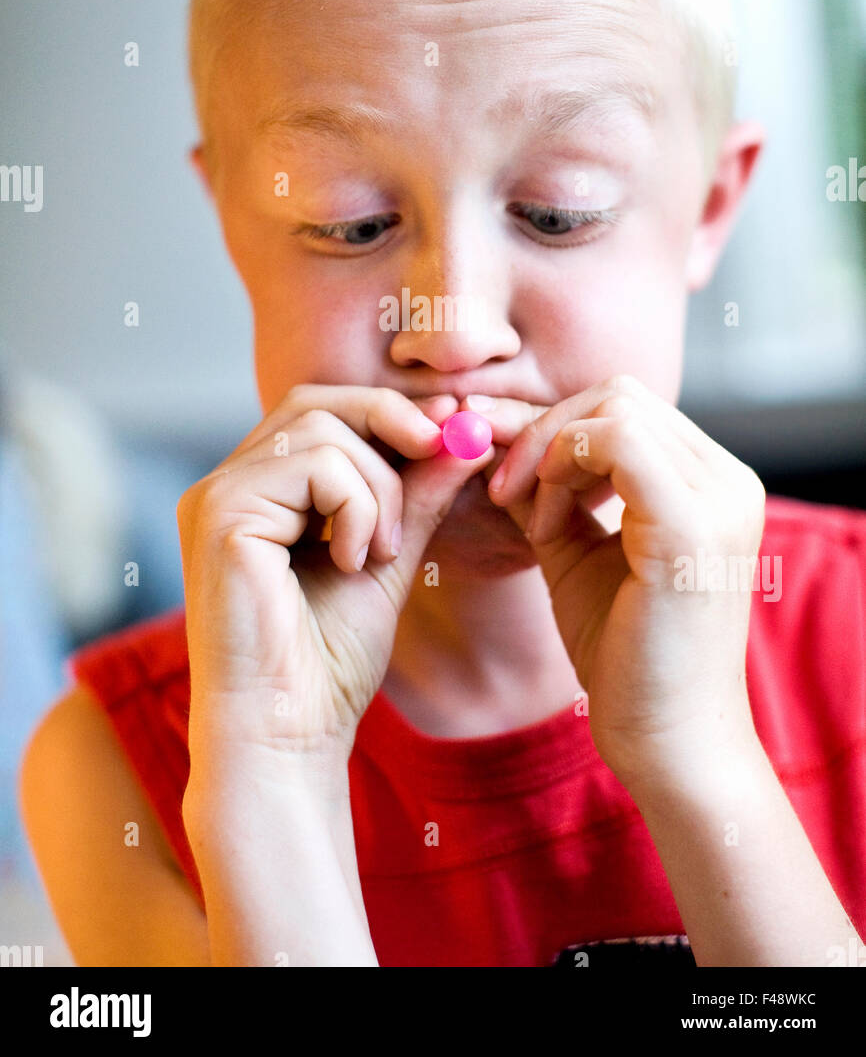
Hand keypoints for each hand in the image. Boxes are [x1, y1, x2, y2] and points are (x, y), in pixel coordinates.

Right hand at [177, 385, 492, 773]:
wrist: (287, 735)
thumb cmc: (327, 663)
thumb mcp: (386, 560)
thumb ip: (414, 498)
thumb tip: (460, 435)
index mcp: (258, 493)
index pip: (320, 412)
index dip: (387, 411)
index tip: (450, 425)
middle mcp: (227, 485)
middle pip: (315, 402)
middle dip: (390, 421)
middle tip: (441, 450)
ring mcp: (216, 495)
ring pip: (321, 430)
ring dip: (378, 485)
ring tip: (381, 551)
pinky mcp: (220, 512)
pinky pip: (314, 466)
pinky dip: (355, 506)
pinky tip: (352, 561)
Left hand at [480, 375, 764, 789]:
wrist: (665, 740)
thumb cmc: (625, 654)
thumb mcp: (577, 551)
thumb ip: (549, 492)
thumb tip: (490, 435)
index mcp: (711, 483)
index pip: (626, 407)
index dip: (554, 424)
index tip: (499, 466)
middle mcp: (728, 479)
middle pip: (618, 395)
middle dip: (543, 429)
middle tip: (500, 484)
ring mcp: (718, 498)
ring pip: (614, 410)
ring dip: (547, 451)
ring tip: (526, 515)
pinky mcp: (691, 526)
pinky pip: (615, 443)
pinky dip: (561, 466)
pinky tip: (541, 523)